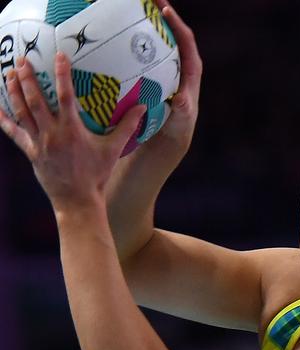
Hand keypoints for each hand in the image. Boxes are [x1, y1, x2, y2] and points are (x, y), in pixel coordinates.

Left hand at [0, 54, 144, 212]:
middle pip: (35, 100)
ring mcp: (38, 143)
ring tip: (9, 74)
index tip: (59, 56)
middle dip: (27, 78)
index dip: (62, 75)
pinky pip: (14, 133)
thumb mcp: (114, 149)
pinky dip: (4, 120)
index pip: (65, 96)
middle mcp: (52, 134)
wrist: (77, 200)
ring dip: (14, 92)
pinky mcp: (31, 152)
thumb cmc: (97, 175)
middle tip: (22, 60)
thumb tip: (142, 108)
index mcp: (72, 130)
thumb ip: (127, 127)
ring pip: (21, 112)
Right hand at [128, 1, 202, 162]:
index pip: (186, 42)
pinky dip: (122, 48)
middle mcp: (175, 67)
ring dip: (138, 26)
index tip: (163, 9)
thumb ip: (183, 110)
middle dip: (157, 14)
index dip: (176, 24)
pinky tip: (104, 41)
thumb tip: (182, 100)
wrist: (163, 143)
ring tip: (122, 9)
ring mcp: (160, 71)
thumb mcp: (179, 122)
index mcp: (189, 73)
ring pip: (150, 43)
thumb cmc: (174, 131)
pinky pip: (134, 58)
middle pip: (169, 34)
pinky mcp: (146, 77)